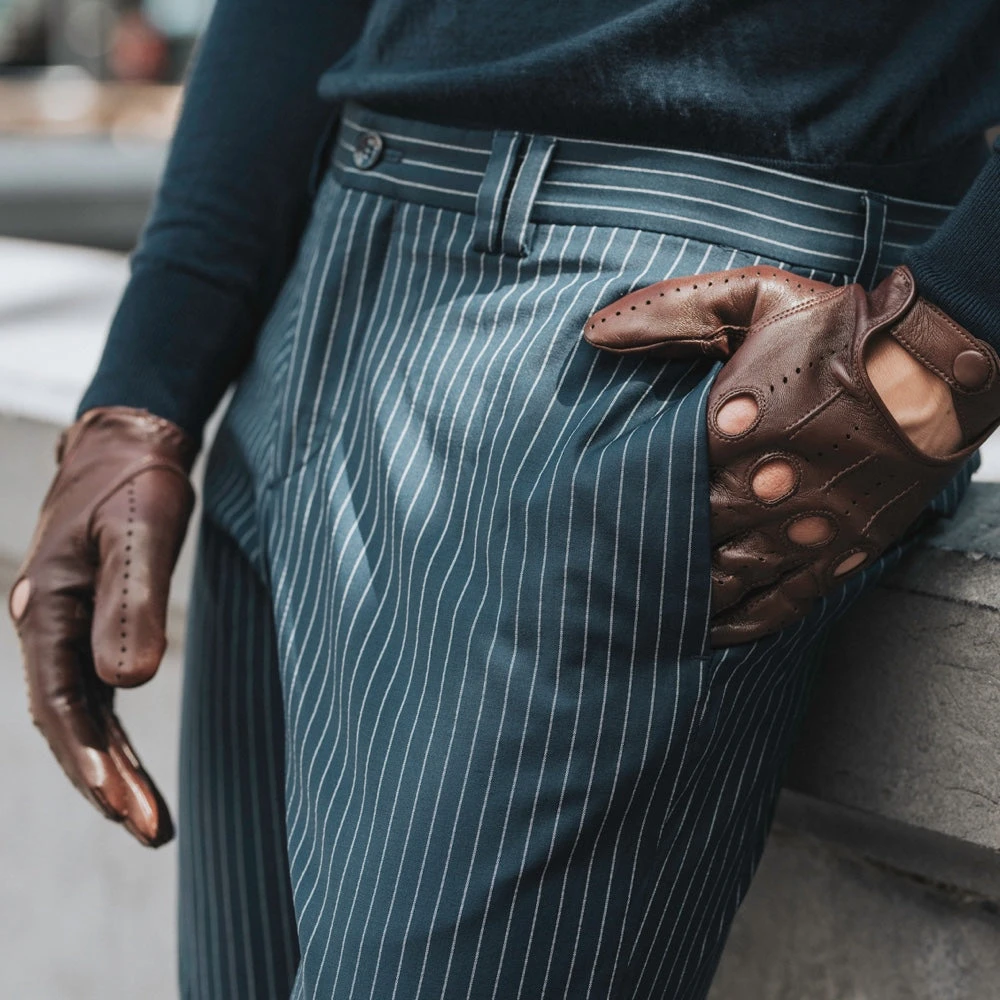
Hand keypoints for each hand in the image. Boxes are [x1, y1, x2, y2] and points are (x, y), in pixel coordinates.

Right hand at [7, 407, 194, 845]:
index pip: (62, 702)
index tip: (122, 806)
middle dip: (104, 780)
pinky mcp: (87, 628)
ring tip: (146, 820)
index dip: (88, 758)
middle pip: (68, 721)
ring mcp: (62, 630)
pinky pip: (91, 696)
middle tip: (150, 831)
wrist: (125, 446)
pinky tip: (126, 767)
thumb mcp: (142, 532)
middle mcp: (45, 626)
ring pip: (78, 716)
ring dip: (106, 767)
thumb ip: (136, 600)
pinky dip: (108, 737)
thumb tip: (132, 682)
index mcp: (47, 608)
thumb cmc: (135, 483)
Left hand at [583, 265, 999, 645]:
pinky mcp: (838, 552)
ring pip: (724, 579)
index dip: (619, 497)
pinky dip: (741, 623)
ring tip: (648, 608)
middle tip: (606, 567)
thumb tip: (593, 332)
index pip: (653, 478)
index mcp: (729, 427)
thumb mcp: (753, 298)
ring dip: (685, 594)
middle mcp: (759, 487)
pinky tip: (713, 631)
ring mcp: (800, 527)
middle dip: (646, 551)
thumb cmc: (842, 329)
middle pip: (683, 535)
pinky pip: (779, 603)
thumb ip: (670, 313)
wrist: (937, 364)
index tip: (588, 509)